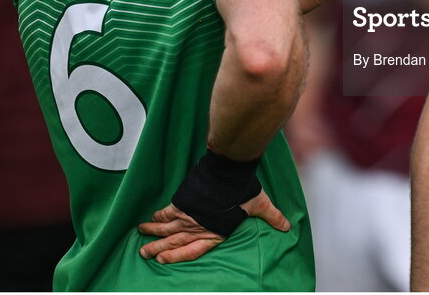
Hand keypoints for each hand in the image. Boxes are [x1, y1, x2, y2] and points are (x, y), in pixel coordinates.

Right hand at [137, 190, 289, 263]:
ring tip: (141, 240)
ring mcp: (188, 213)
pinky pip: (167, 211)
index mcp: (215, 231)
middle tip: (144, 254)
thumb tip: (288, 226)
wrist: (228, 170)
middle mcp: (198, 226)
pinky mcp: (183, 199)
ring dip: (153, 234)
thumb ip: (272, 217)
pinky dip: (158, 216)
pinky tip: (151, 218)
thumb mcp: (261, 205)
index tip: (164, 259)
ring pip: (166, 227)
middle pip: (174, 241)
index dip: (177, 256)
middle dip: (159, 248)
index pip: (193, 250)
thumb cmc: (244, 189)